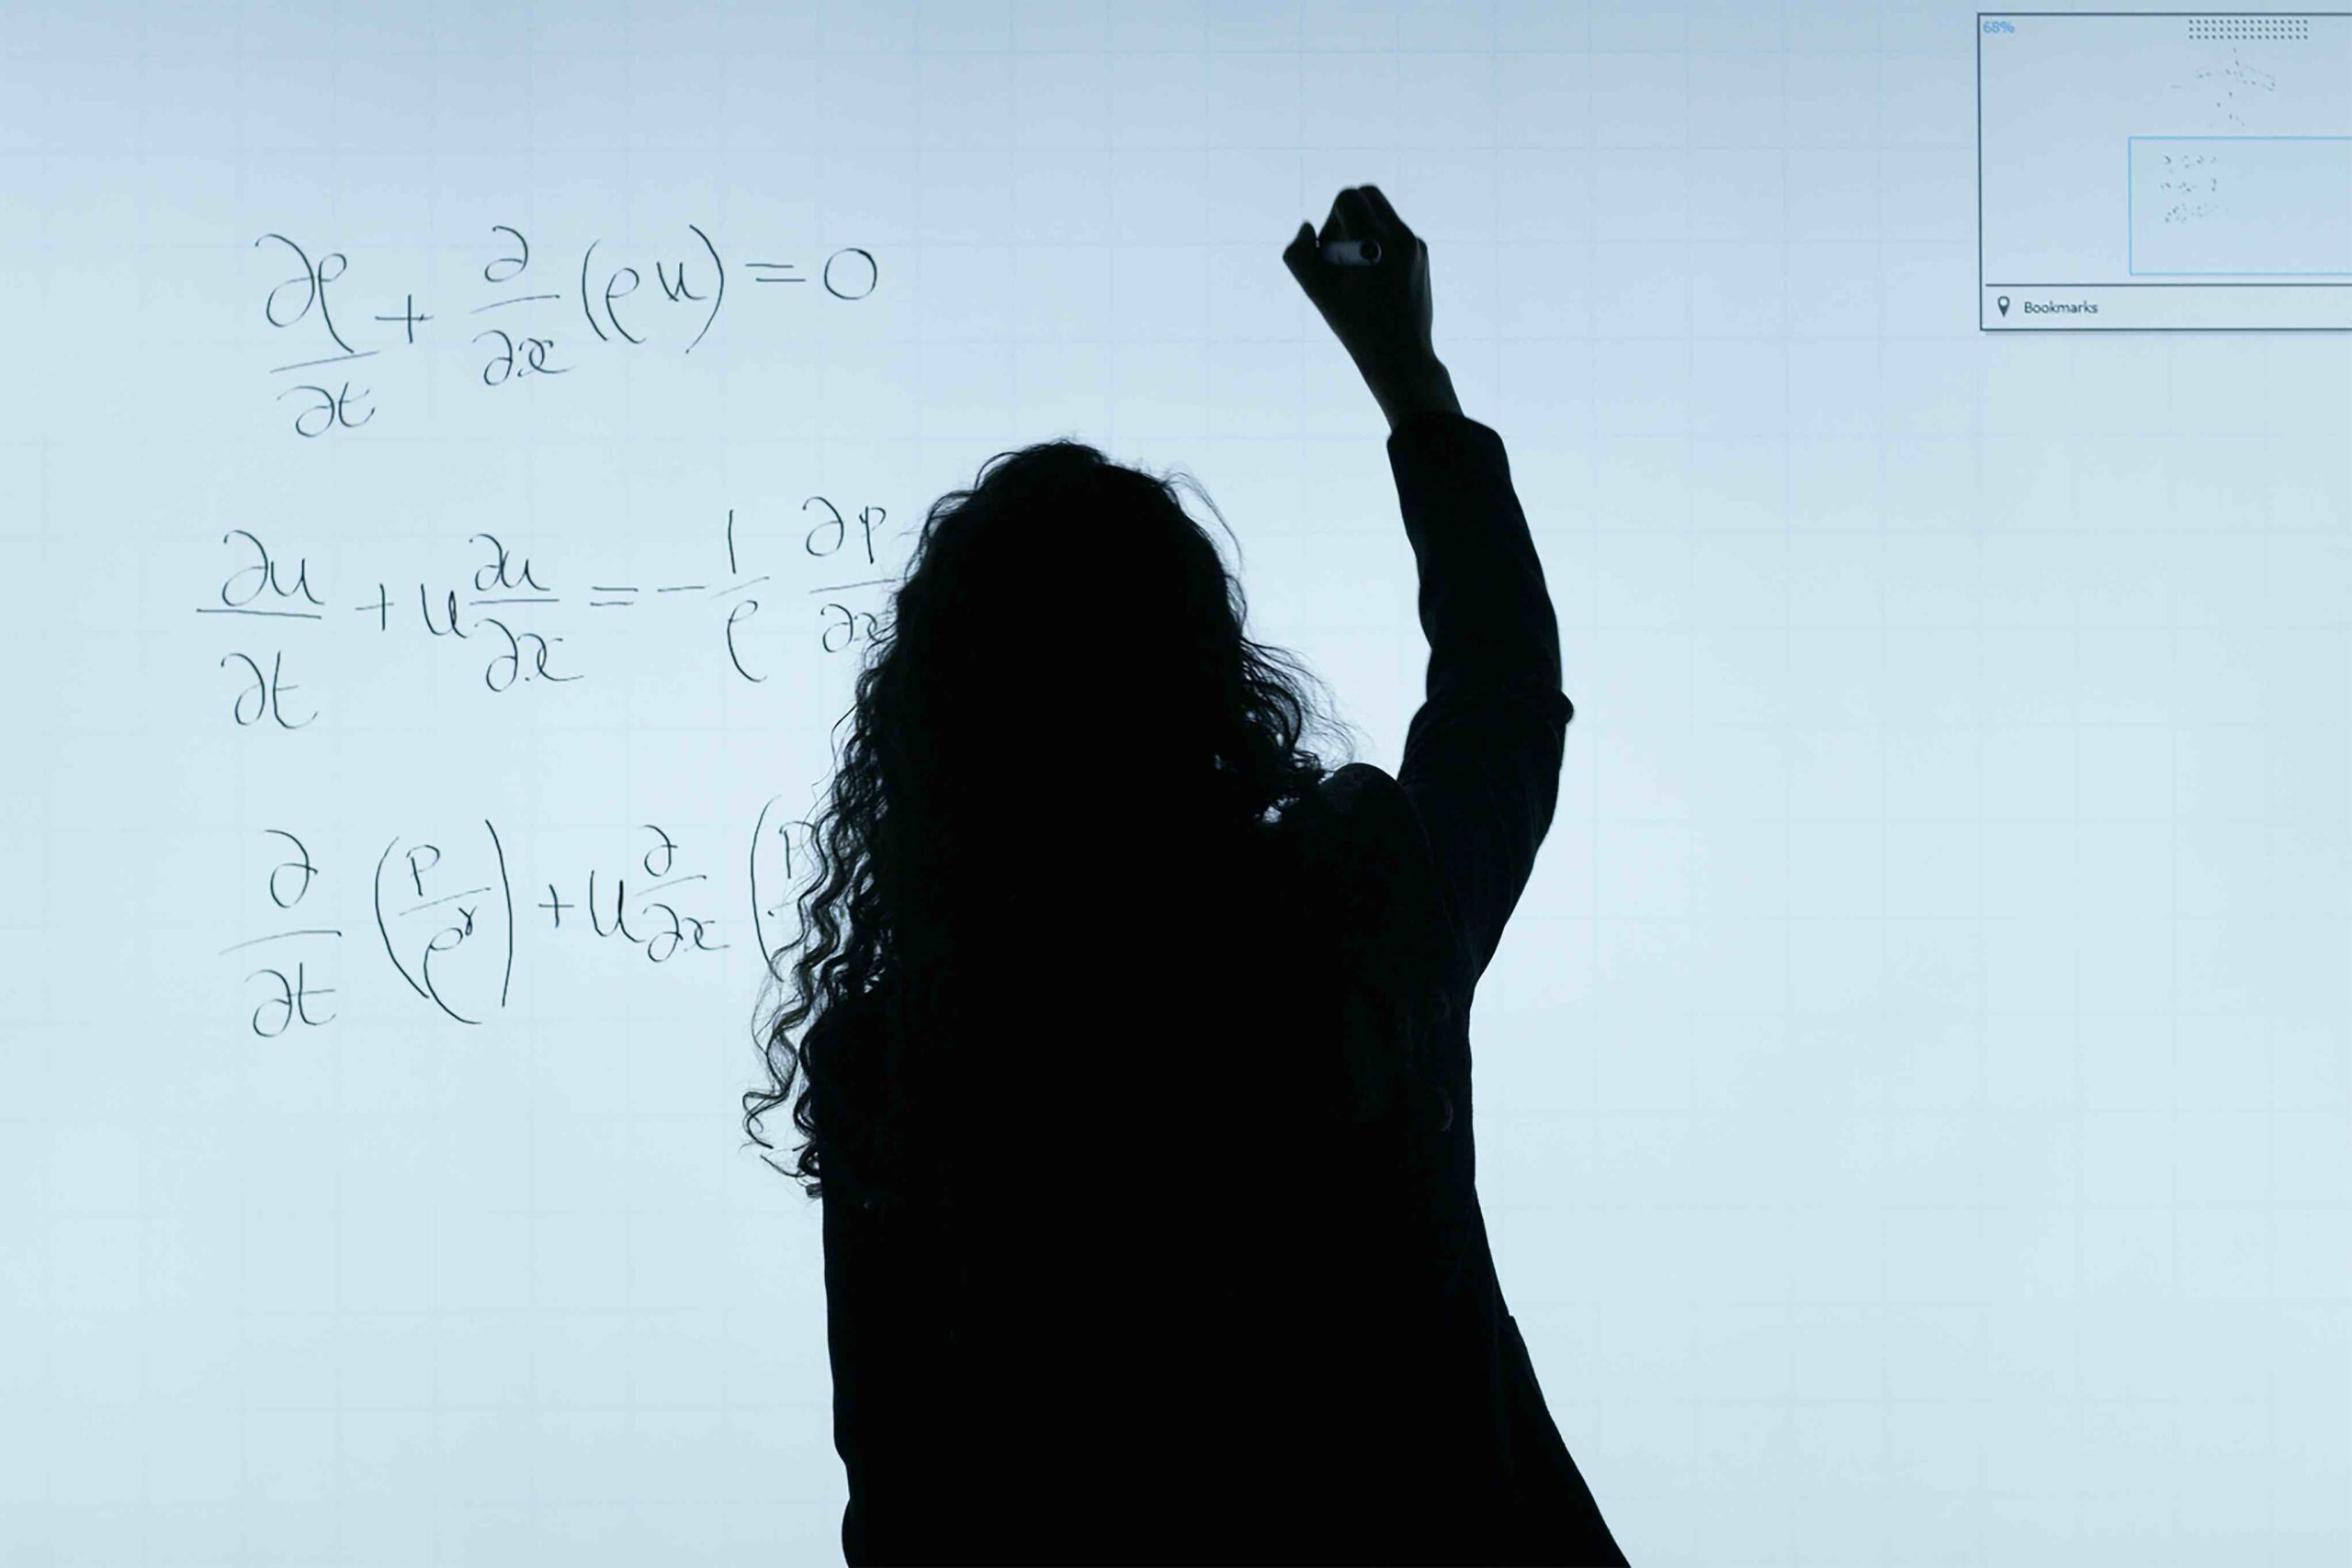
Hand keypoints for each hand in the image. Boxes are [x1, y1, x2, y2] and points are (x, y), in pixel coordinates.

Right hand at [1284, 185, 1452, 423]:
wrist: (1401, 356)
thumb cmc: (1355, 327)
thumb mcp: (1316, 292)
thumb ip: (1298, 256)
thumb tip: (1307, 228)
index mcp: (1375, 240)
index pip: (1348, 198)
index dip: (1330, 221)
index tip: (1330, 251)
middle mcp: (1401, 235)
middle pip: (1368, 194)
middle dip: (1347, 214)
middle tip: (1340, 251)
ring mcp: (1415, 244)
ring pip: (1382, 212)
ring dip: (1362, 228)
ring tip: (1355, 268)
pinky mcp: (1422, 255)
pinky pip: (1395, 231)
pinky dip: (1378, 243)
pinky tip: (1373, 279)